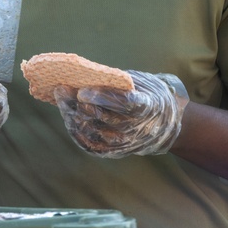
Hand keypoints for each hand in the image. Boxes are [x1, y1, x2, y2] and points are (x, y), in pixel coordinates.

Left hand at [53, 71, 187, 157]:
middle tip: (61, 90)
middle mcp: (138, 128)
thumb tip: (85, 76)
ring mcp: (126, 142)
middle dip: (79, 105)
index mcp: (148, 106)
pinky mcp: (116, 151)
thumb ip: (116, 82)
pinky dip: (77, 132)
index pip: (124, 103)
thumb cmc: (146, 94)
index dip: (102, 98)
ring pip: (94, 132)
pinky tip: (67, 117)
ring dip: (73, 116)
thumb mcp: (139, 82)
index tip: (82, 91)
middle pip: (103, 118)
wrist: (165, 124)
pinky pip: (92, 146)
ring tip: (61, 99)